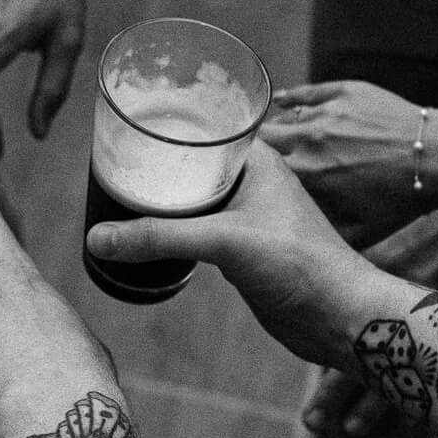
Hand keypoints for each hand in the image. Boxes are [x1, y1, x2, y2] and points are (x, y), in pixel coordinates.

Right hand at [87, 141, 374, 368]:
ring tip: (114, 195)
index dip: (167, 121)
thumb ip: (161, 237)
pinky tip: (143, 236)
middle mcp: (250, 181)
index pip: (204, 125)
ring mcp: (245, 216)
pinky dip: (169, 231)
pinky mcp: (240, 250)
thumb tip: (98, 238)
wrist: (340, 317)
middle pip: (190, 164)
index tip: (125, 120)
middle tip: (107, 161)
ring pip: (191, 199)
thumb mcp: (226, 242)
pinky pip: (195, 230)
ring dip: (159, 201)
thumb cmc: (301, 264)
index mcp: (256, 159)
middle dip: (153, 164)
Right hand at [261, 79, 436, 245]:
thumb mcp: (359, 232)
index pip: (255, 169)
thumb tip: (289, 234)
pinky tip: (281, 101)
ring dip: (276, 125)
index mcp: (306, 175)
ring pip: (282, 116)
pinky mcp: (343, 92)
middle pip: (261, 138)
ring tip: (274, 134)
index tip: (241, 176)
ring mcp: (325, 112)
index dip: (244, 172)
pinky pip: (304, 93)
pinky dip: (290, 99)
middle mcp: (307, 140)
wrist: (437, 159)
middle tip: (253, 154)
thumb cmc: (400, 199)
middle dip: (254, 146)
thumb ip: (318, 231)